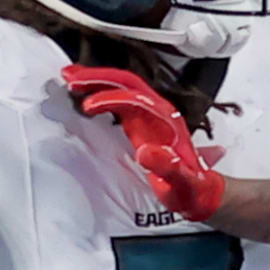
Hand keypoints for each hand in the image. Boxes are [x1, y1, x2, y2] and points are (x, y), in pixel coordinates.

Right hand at [63, 65, 221, 218]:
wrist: (200, 192)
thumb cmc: (192, 189)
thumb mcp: (183, 182)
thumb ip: (168, 167)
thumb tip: (145, 151)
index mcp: (167, 122)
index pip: (136, 99)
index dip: (111, 98)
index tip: (88, 106)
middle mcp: (158, 113)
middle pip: (127, 83)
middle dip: (98, 77)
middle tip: (69, 78)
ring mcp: (148, 116)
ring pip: (122, 87)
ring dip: (96, 80)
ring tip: (69, 79)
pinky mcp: (139, 123)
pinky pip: (118, 99)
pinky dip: (99, 92)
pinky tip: (82, 94)